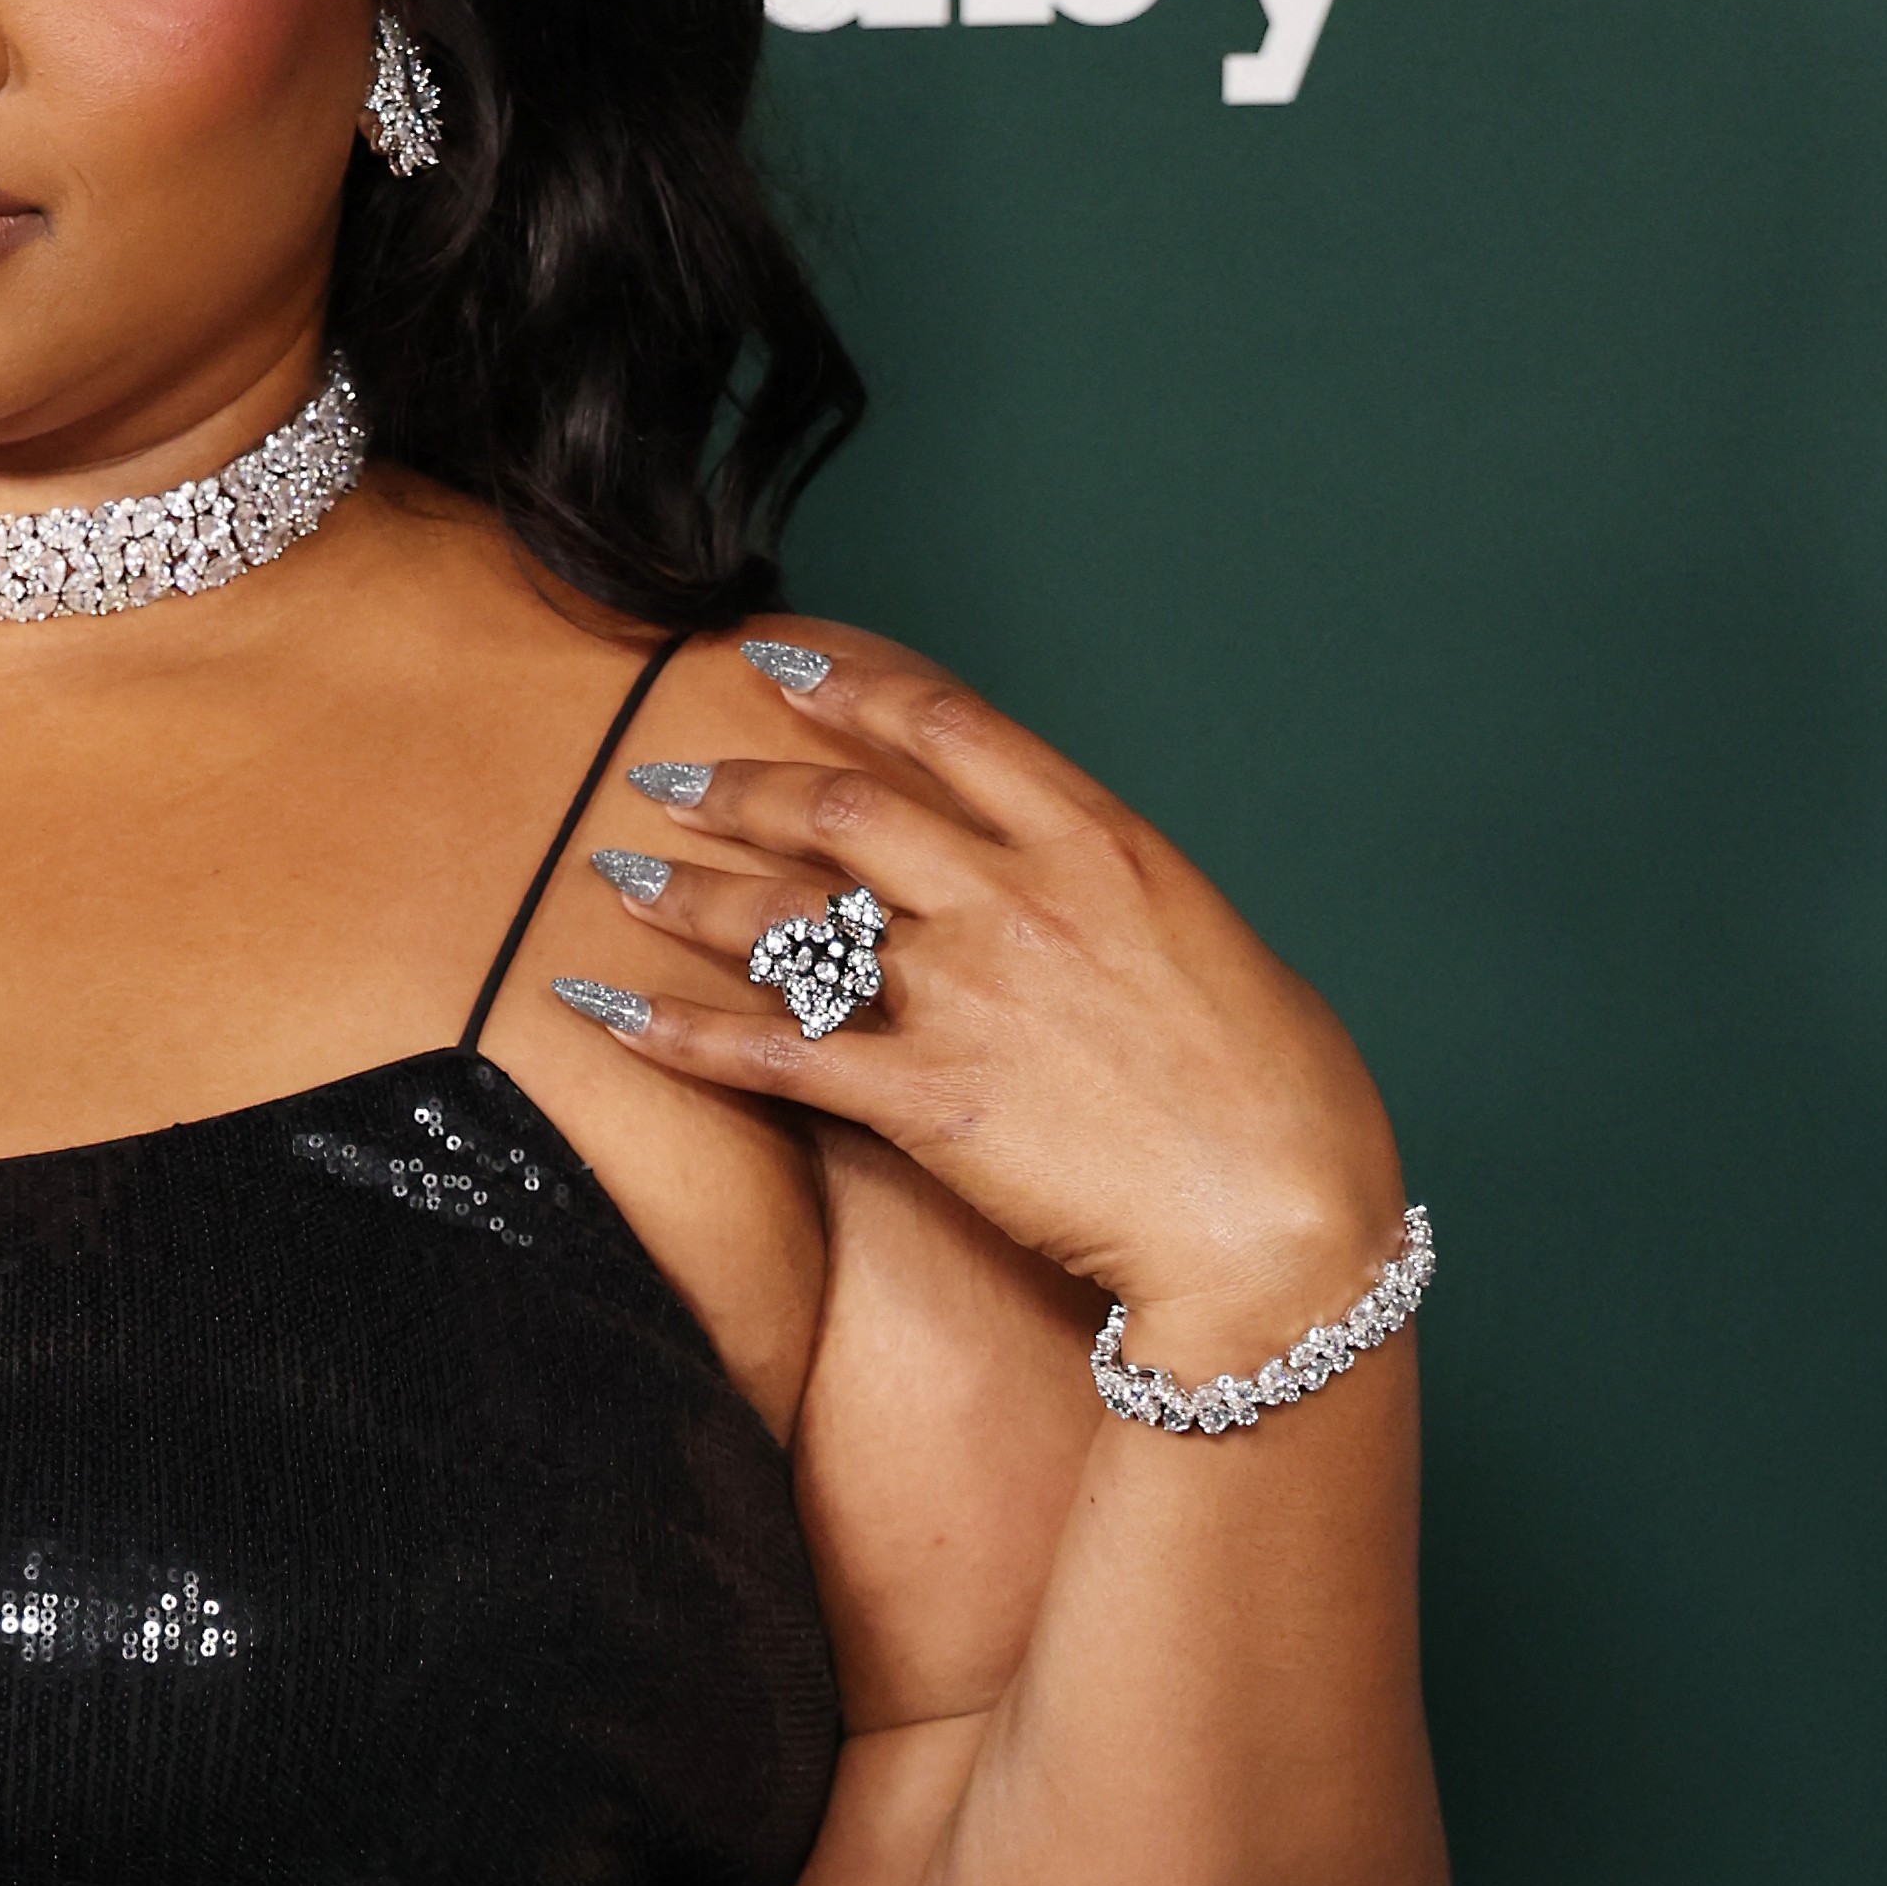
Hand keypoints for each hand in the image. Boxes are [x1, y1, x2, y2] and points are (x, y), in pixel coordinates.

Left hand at [563, 625, 1405, 1363]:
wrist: (1278, 1223)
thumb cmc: (1284, 1099)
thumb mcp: (1215, 947)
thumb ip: (1122, 899)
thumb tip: (1077, 889)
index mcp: (1098, 843)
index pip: (943, 728)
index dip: (843, 686)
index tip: (773, 663)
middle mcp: (1015, 897)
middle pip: (839, 809)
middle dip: (737, 785)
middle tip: (667, 776)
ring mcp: (965, 995)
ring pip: (788, 918)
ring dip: (687, 890)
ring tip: (619, 871)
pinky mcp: (924, 1100)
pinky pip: (769, 1054)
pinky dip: (673, 1032)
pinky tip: (601, 1011)